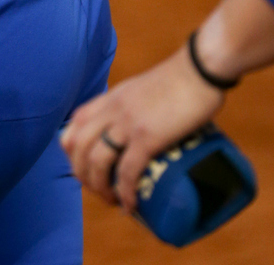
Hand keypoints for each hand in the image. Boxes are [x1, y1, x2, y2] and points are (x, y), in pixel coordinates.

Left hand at [60, 47, 223, 209]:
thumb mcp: (144, 88)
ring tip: (113, 200)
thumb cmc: (181, 78)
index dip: (72, 148)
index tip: (85, 164)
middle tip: (99, 189)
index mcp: (112, 96)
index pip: (75, 122)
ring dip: (100, 187)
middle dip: (82, 174)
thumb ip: (135, 104)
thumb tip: (141, 127)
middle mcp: (113, 109)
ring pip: (96, 161)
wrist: (201, 69)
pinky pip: (127, 172)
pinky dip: (125, 193)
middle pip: (78, 146)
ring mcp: (128, 123)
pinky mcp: (148, 137)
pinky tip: (131, 205)